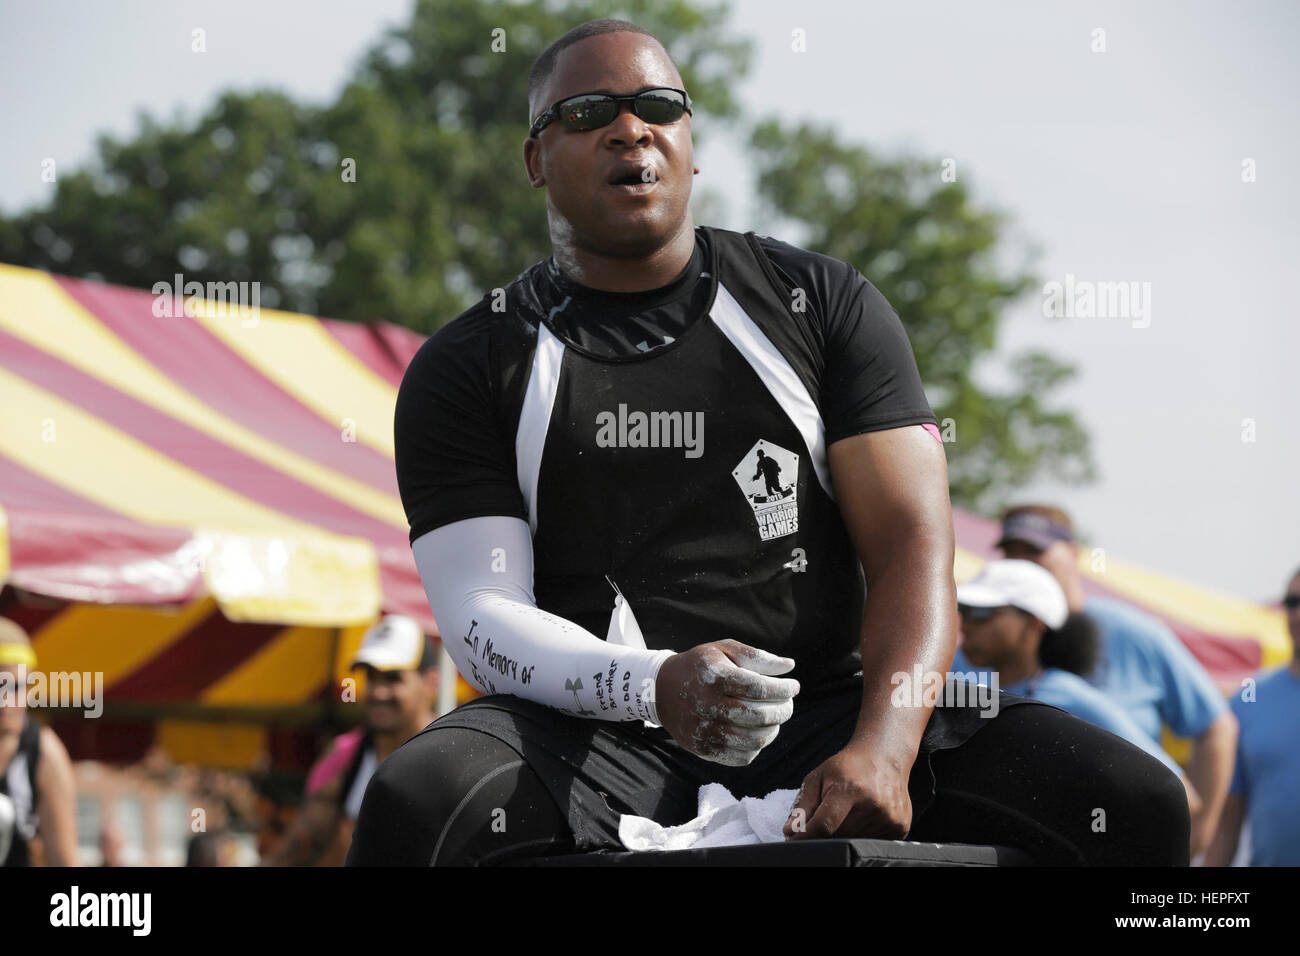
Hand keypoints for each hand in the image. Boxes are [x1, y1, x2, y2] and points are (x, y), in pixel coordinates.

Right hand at [655, 640, 798, 765]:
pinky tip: (758, 732)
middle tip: (788, 705)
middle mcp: (708, 706)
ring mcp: (705, 731)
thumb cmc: (700, 666)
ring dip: (773, 730)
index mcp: (715, 678)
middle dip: (783, 711)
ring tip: (775, 719)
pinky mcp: (703, 749)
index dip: (783, 689)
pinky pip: (741, 756)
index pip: (759, 688)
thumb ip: (756, 656)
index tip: (794, 686)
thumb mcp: (723, 650)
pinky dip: (757, 747)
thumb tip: (790, 666)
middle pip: (759, 716)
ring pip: (753, 740)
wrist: (660, 690)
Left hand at [784, 743, 912, 840]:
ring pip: (854, 841)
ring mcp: (889, 818)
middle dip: (825, 832)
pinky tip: (864, 816)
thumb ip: (803, 805)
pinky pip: (872, 843)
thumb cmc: (847, 767)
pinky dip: (862, 835)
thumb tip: (790, 831)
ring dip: (844, 833)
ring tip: (849, 811)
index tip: (793, 840)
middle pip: (837, 836)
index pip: (823, 825)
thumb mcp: (819, 777)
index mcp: (849, 790)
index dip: (806, 835)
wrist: (884, 757)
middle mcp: (872, 805)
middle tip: (826, 816)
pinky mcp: (901, 827)